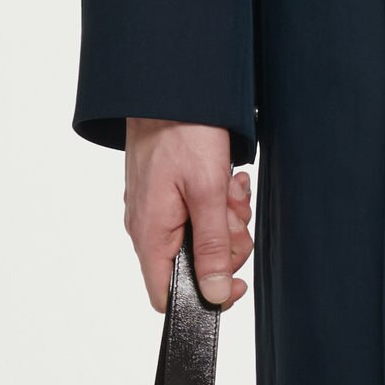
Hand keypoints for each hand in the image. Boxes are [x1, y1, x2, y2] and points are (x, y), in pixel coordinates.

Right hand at [124, 119, 252, 309]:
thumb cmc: (182, 132)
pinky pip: (199, 213)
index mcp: (150, 235)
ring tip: (230, 187)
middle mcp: (148, 228)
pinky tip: (227, 179)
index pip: (166, 296)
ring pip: (202, 238)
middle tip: (234, 213)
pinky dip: (219, 201)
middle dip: (226, 244)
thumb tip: (216, 294)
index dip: (204, 297)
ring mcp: (157, 210)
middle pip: (194, 267)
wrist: (169, 86)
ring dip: (227, 218)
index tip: (235, 280)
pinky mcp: (168, 194)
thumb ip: (212, 247)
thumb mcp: (207, 192)